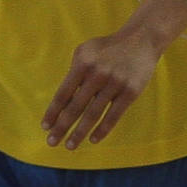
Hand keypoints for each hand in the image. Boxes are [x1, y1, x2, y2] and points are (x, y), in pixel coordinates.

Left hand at [42, 26, 162, 148]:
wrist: (141, 40)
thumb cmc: (107, 48)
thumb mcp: (85, 52)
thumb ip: (73, 73)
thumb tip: (62, 102)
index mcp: (82, 63)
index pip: (63, 93)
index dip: (53, 112)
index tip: (45, 127)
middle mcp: (97, 74)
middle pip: (75, 107)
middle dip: (62, 127)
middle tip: (52, 142)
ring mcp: (115, 83)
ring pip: (93, 114)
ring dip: (79, 133)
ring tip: (69, 146)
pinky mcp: (130, 92)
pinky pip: (113, 115)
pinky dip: (102, 129)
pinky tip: (92, 140)